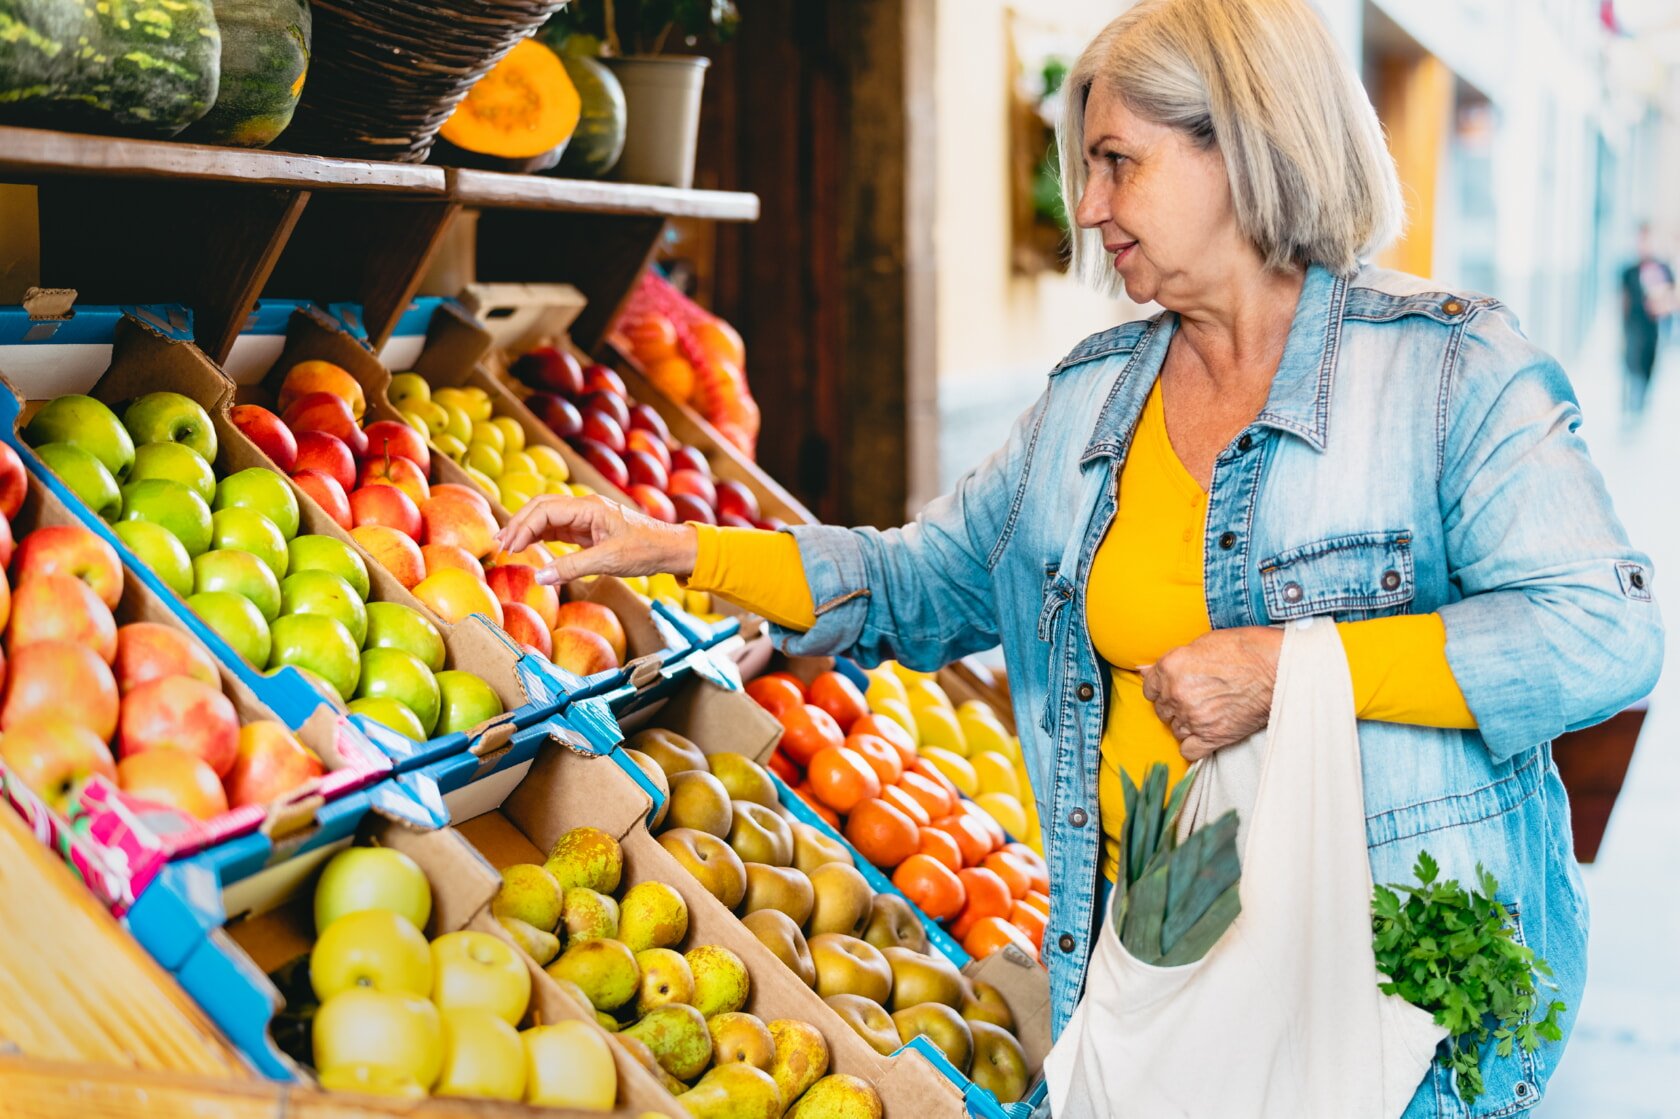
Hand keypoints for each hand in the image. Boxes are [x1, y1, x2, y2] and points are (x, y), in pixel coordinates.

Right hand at [493, 494, 698, 586]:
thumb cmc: (645, 550)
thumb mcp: (608, 561)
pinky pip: (557, 528)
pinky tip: (526, 546)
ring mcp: (585, 517)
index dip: (523, 528)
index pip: (545, 510)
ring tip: (505, 544)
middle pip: (541, 507)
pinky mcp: (588, 529)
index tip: (509, 548)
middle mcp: (584, 507)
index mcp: (589, 507)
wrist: (670, 548)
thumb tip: (539, 577)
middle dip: (518, 524)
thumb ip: (572, 568)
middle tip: (498, 544)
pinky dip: (539, 536)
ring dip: (526, 528)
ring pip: (547, 516)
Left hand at [1140, 626, 1282, 761]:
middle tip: (1196, 698)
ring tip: (1206, 712)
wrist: (1278, 668)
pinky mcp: (1212, 736)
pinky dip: (1194, 745)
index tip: (1173, 688)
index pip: (1149, 687)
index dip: (1162, 688)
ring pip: (1175, 729)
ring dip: (1185, 724)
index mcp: (1171, 667)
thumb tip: (1145, 670)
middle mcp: (1177, 693)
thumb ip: (1172, 661)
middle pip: (1162, 709)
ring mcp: (1193, 717)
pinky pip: (1189, 750)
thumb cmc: (1246, 649)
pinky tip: (1205, 734)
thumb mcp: (1203, 643)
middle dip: (1174, 705)